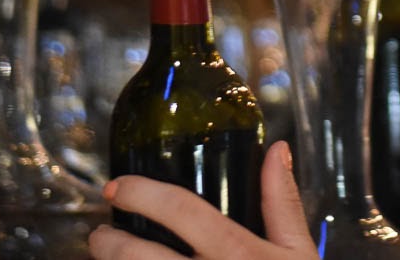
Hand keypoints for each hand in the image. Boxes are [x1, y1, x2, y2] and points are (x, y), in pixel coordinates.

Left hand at [88, 141, 316, 258]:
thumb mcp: (299, 252)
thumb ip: (282, 201)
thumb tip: (276, 151)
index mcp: (238, 253)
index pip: (180, 211)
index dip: (142, 193)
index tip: (119, 187)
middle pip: (138, 256)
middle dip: (108, 242)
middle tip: (100, 233)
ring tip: (106, 259)